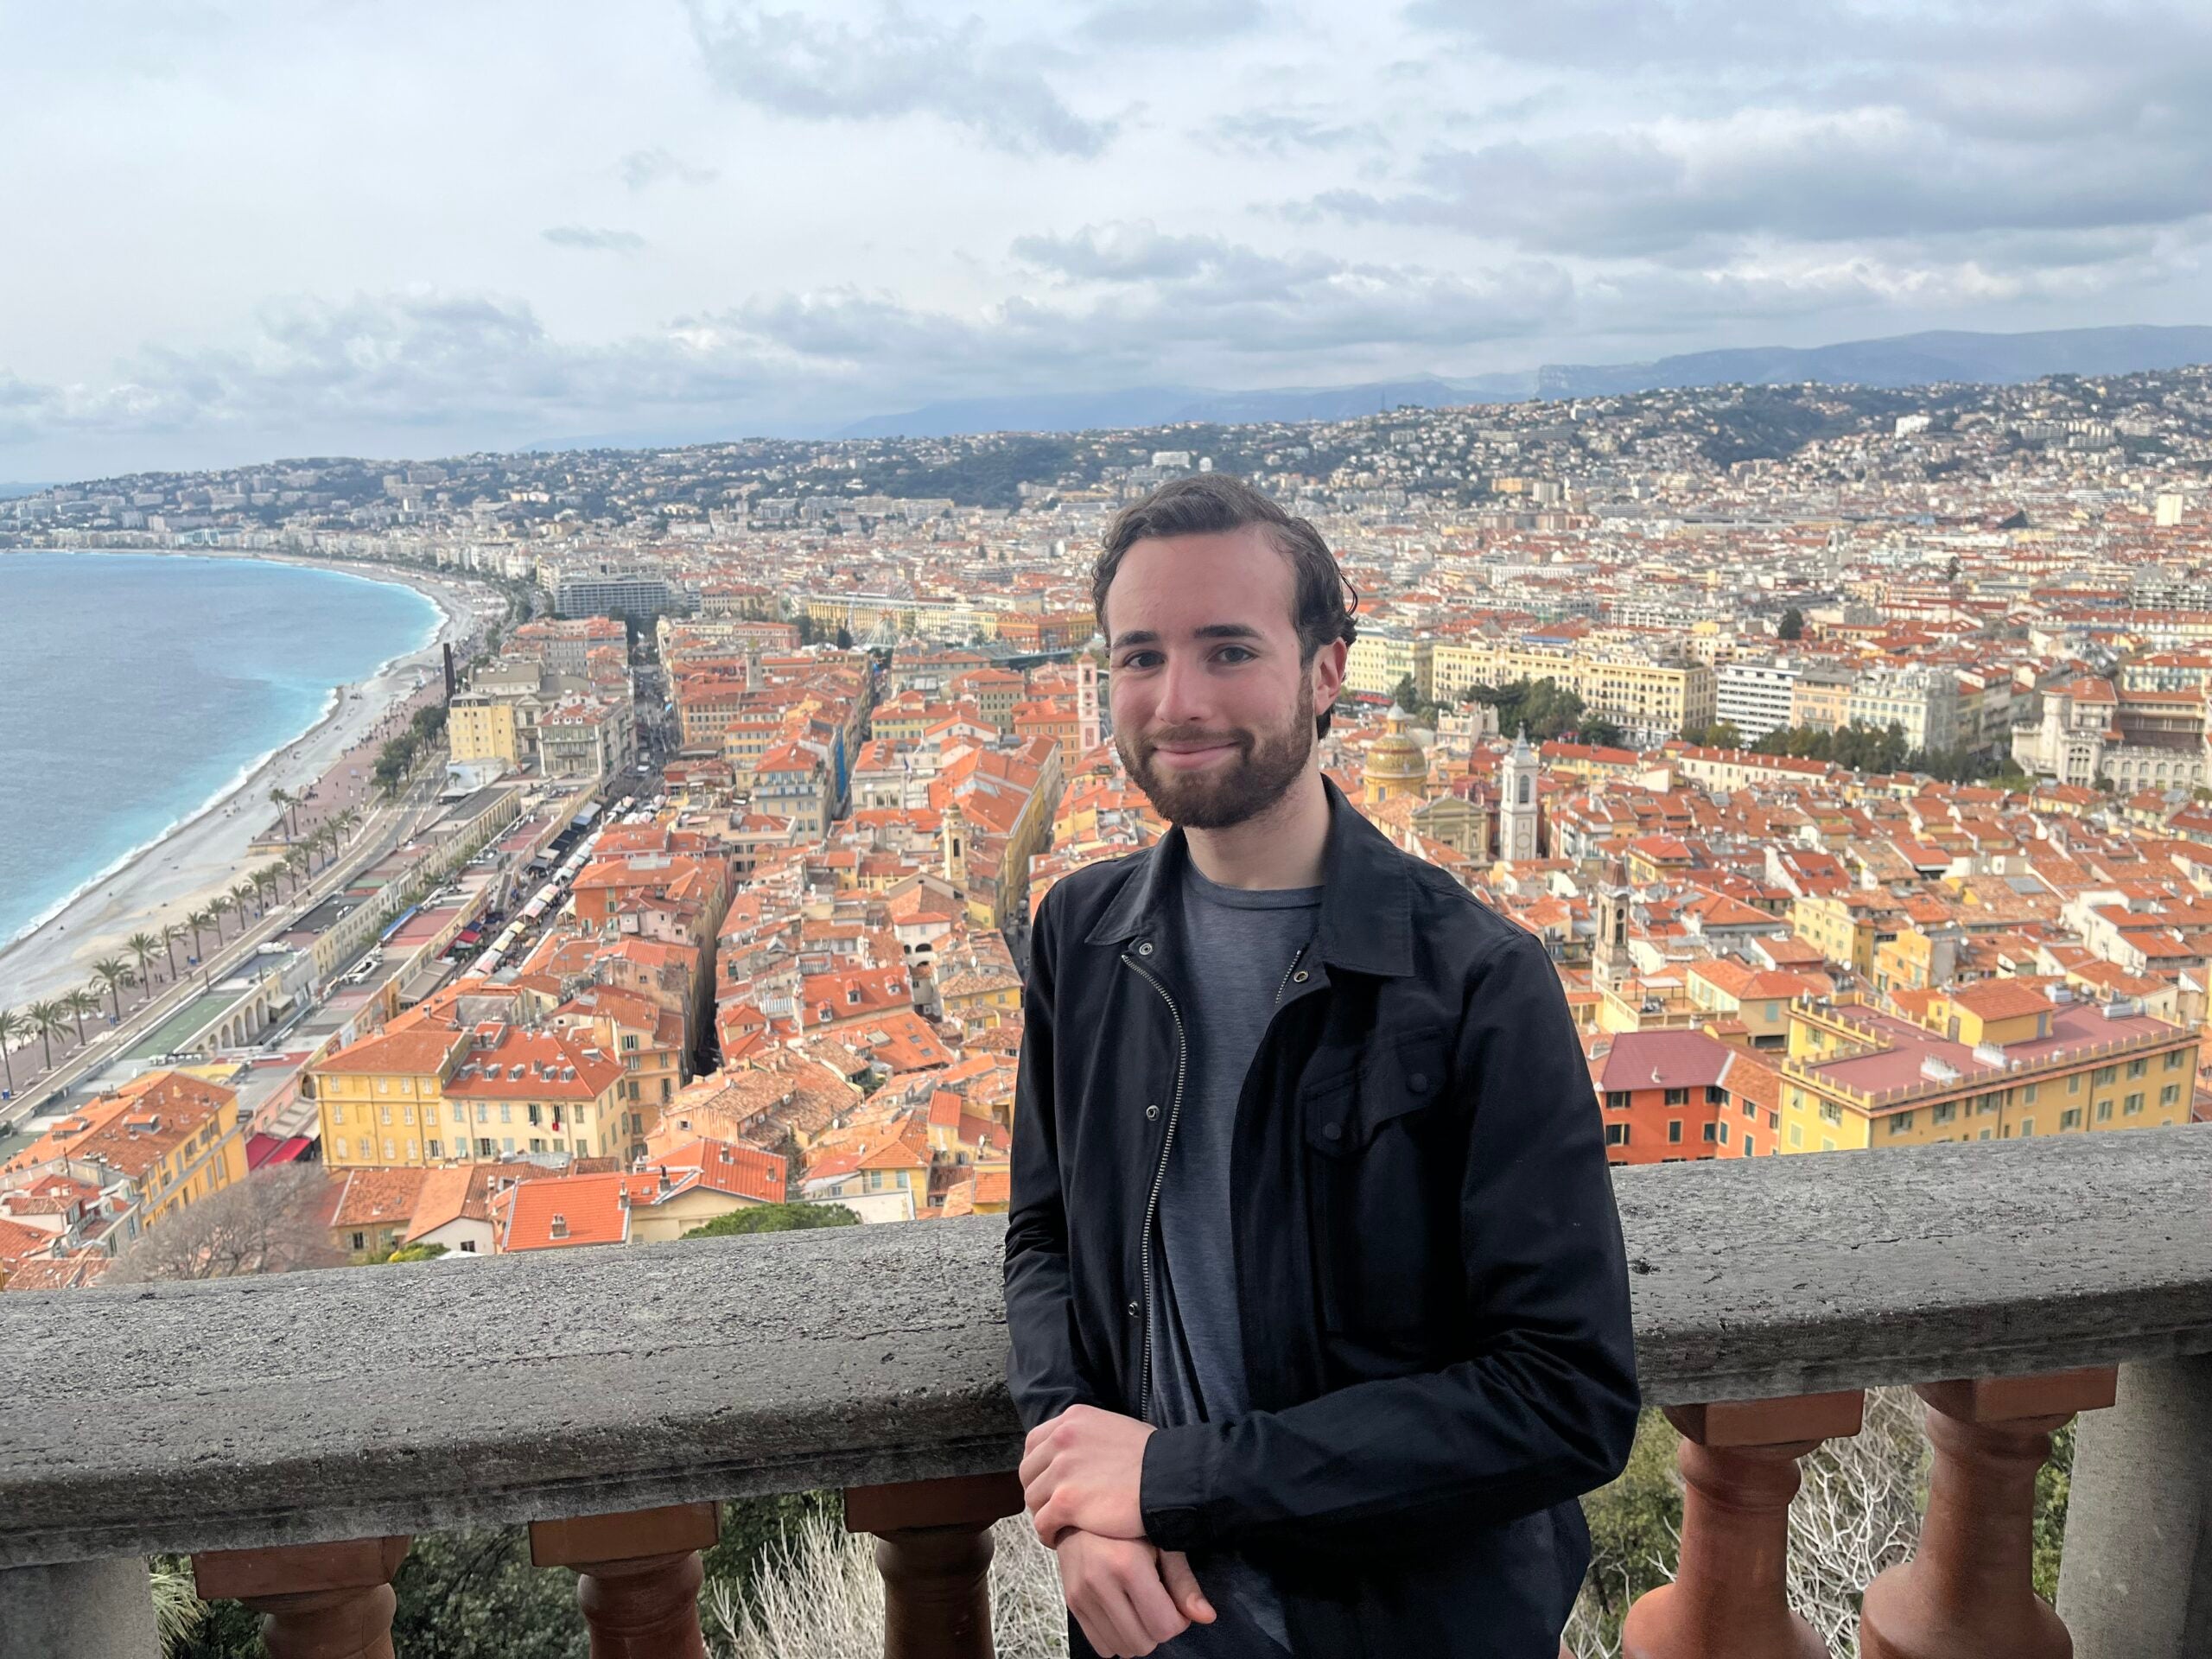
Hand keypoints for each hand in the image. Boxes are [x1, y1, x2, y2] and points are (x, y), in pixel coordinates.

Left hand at [1021, 1403, 1155, 1545]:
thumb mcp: (1116, 1428)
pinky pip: (1042, 1523)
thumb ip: (1089, 1437)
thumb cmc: (1153, 1458)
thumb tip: (1078, 1452)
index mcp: (1073, 1420)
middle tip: (1054, 1508)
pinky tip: (1060, 1538)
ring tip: (1059, 1526)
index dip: (1039, 1467)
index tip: (1049, 1483)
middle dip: (1039, 1492)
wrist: (1169, 1479)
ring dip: (1043, 1514)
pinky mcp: (1066, 1501)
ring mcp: (1062, 1470)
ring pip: (1032, 1499)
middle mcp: (1062, 1439)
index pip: (1034, 1443)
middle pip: (1029, 1472)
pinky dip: (1048, 1534)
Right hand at [1055, 1530, 1215, 1656]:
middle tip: (1158, 1604)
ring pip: (1122, 1649)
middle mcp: (1099, 1581)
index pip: (1163, 1626)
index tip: (1176, 1602)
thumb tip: (1207, 1617)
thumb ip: (1183, 1582)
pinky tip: (1122, 1614)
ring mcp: (1081, 1595)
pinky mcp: (1071, 1604)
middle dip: (1158, 1629)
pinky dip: (1117, 1639)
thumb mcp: (1162, 1543)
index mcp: (1127, 1564)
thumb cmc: (1128, 1526)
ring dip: (1137, 1636)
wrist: (1081, 1513)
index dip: (1178, 1621)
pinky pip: (1101, 1647)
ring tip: (1139, 1607)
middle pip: (1143, 1643)